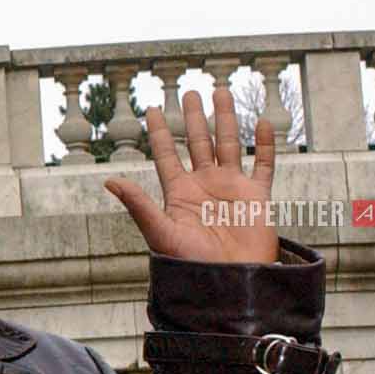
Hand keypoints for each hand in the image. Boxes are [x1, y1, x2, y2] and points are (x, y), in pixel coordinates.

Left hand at [103, 88, 279, 262]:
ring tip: (220, 92)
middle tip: (188, 91)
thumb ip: (139, 205)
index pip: (166, 154)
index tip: (153, 109)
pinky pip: (263, 165)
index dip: (160, 132)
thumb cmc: (191, 264)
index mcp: (179, 193)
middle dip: (193, 117)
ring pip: (228, 144)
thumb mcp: (161, 232)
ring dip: (225, 119)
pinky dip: (265, 144)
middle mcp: (204, 185)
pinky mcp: (257, 196)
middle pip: (197, 142)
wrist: (230, 282)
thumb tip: (109, 181)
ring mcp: (231, 188)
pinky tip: (262, 123)